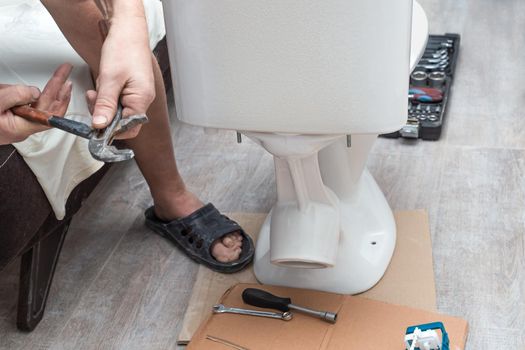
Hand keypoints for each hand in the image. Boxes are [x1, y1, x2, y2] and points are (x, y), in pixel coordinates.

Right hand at [0, 64, 72, 144]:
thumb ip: (14, 96)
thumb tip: (35, 91)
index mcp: (20, 128)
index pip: (50, 115)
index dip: (60, 98)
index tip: (66, 82)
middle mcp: (21, 127)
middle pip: (45, 106)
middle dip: (55, 87)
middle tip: (64, 70)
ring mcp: (15, 123)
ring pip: (29, 102)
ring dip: (21, 92)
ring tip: (4, 90)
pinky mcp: (9, 117)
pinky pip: (18, 103)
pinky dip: (14, 93)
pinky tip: (2, 91)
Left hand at [89, 16, 154, 138]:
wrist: (128, 30)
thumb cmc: (124, 49)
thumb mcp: (110, 79)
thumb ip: (105, 105)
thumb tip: (100, 125)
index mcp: (141, 99)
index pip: (128, 127)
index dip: (111, 129)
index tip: (95, 124)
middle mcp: (143, 100)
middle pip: (123, 121)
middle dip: (105, 114)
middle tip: (93, 100)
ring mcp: (139, 94)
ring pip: (119, 111)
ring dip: (105, 104)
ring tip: (97, 89)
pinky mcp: (133, 89)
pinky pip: (119, 100)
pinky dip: (108, 96)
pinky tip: (103, 85)